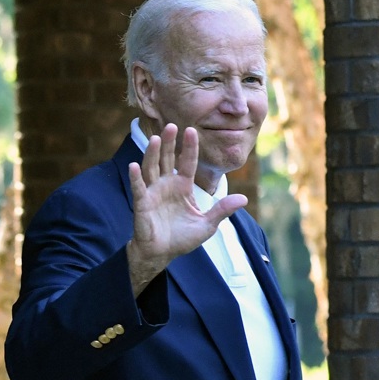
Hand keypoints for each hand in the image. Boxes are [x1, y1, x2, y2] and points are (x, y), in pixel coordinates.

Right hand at [126, 123, 246, 293]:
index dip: (189, 147)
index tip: (192, 130)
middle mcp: (166, 185)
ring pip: (152, 168)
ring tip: (157, 138)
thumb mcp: (208, 225)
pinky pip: (138, 188)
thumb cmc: (182, 238)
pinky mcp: (141, 204)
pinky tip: (134, 165)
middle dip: (170, 143)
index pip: (187, 162)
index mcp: (182, 187)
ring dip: (153, 154)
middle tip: (172, 125)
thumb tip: (244, 198)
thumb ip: (222, 210)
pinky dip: (136, 178)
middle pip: (167, 159)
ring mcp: (152, 193)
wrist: (162, 253)